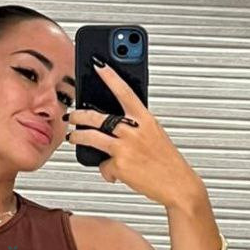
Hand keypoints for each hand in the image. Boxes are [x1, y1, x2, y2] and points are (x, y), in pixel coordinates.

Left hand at [63, 62, 201, 207]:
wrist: (177, 185)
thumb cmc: (166, 161)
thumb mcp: (154, 134)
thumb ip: (136, 126)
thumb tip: (113, 125)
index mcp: (145, 119)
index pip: (125, 91)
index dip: (110, 76)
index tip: (98, 65)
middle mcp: (134, 130)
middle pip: (97, 117)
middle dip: (79, 115)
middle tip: (72, 116)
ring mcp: (125, 147)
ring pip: (91, 137)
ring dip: (78, 137)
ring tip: (74, 138)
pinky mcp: (119, 165)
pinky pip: (103, 165)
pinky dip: (107, 170)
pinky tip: (115, 173)